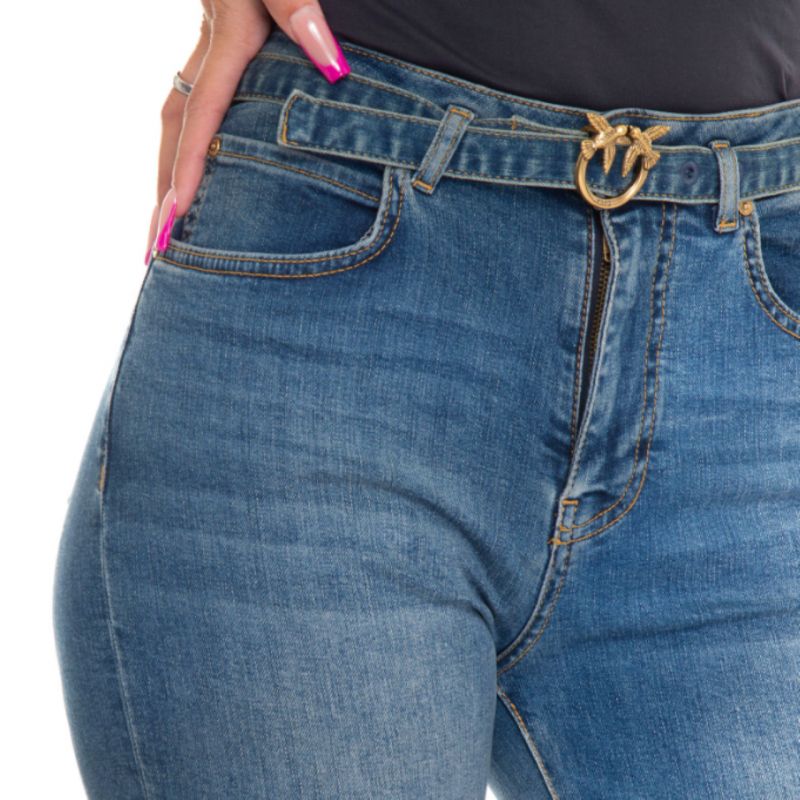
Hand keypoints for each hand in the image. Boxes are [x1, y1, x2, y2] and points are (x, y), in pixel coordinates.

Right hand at [145, 0, 349, 262]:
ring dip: (171, 168)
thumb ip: (300, 4)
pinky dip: (192, 136)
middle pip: (175, 128)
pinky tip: (204, 156)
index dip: (187, 175)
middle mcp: (213, 40)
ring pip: (179, 114)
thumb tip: (332, 63)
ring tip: (168, 220)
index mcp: (230, 30)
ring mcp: (215, 36)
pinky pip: (198, 94)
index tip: (172, 229)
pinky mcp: (227, 30)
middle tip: (153, 251)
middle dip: (164, 191)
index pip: (201, 118)